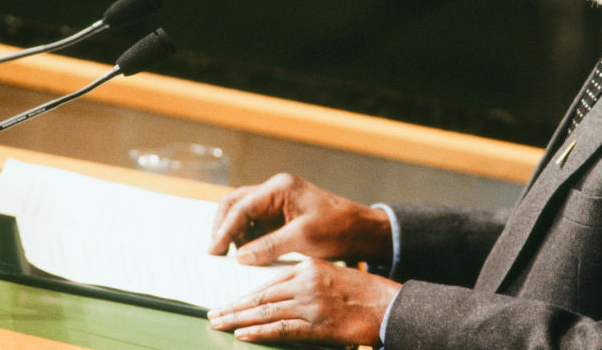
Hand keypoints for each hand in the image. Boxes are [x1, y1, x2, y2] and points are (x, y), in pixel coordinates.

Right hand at [207, 173, 391, 265]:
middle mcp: (275, 191)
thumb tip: (240, 256)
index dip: (225, 229)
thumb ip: (269, 245)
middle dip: (224, 227)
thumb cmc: (338, 227)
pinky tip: (245, 255)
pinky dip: (247, 239)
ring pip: (243, 215)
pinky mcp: (281, 217)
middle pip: (236, 204)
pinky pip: (255, 225)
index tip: (214, 250)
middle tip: (216, 252)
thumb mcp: (303, 237)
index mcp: (280, 188)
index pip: (241, 205)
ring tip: (231, 257)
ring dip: (235, 234)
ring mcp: (277, 203)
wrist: (362, 230)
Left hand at [207, 259, 399, 346]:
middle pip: (261, 295)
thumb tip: (281, 293)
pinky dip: (259, 331)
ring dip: (238, 318)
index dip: (246, 293)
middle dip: (234, 306)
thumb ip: (307, 280)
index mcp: (310, 268)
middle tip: (213, 313)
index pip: (269, 281)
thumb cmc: (364, 292)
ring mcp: (311, 305)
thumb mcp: (333, 274)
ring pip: (265, 311)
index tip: (230, 300)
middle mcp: (306, 283)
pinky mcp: (317, 326)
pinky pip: (281, 329)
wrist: (388, 305)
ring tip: (219, 323)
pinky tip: (243, 333)